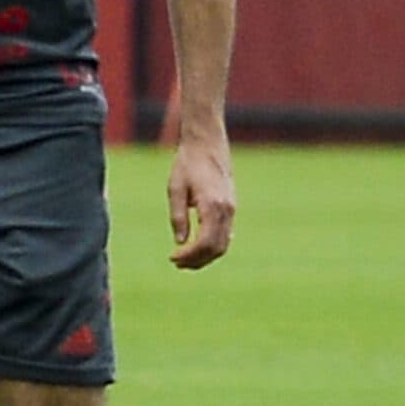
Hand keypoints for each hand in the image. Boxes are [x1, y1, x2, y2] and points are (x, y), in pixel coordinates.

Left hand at [166, 135, 235, 269]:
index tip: (172, 257)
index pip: (204, 243)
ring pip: (224, 244)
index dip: (189, 256)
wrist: (207, 143)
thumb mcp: (175, 189)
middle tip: (176, 262)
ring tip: (185, 258)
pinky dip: (214, 245)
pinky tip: (198, 247)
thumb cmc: (187, 163)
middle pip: (216, 248)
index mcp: (212, 205)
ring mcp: (232, 209)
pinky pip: (226, 234)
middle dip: (197, 260)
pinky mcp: (231, 207)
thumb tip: (180, 243)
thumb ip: (178, 217)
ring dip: (205, 255)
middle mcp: (226, 209)